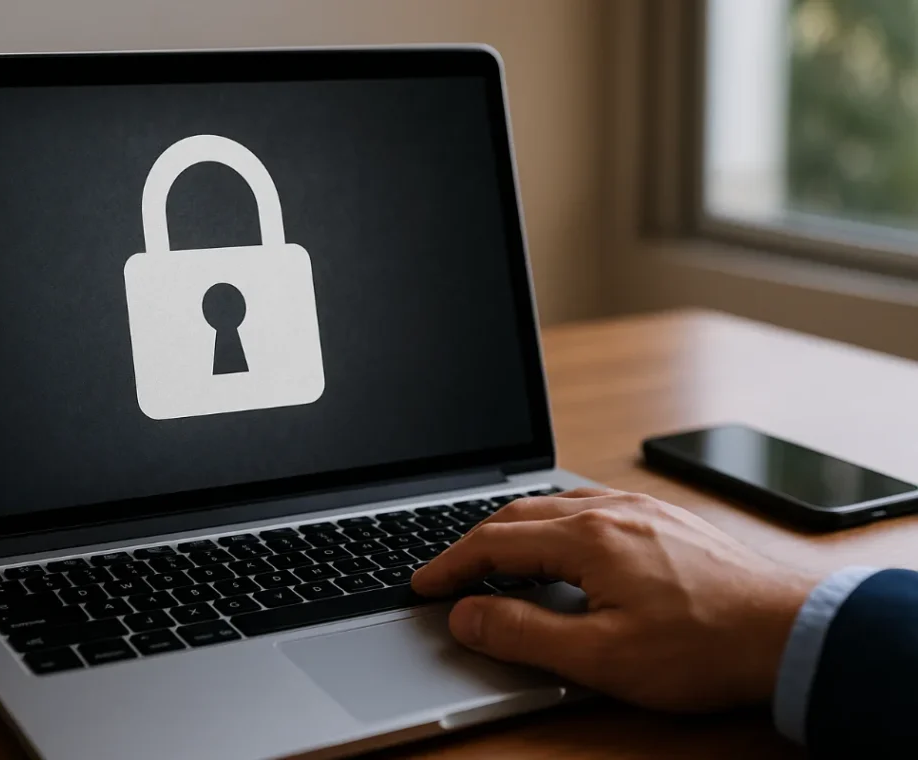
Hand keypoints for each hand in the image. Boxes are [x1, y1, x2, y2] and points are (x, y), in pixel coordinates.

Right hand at [410, 488, 819, 710]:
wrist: (789, 631)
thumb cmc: (702, 647)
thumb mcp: (600, 658)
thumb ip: (524, 635)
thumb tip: (466, 617)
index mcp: (586, 538)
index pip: (493, 544)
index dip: (450, 566)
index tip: (423, 585)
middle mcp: (608, 510)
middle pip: (516, 516)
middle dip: (471, 543)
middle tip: (446, 575)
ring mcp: (637, 507)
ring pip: (552, 505)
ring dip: (511, 529)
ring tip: (491, 558)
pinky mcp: (661, 517)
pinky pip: (586, 504)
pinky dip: (551, 522)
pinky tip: (558, 541)